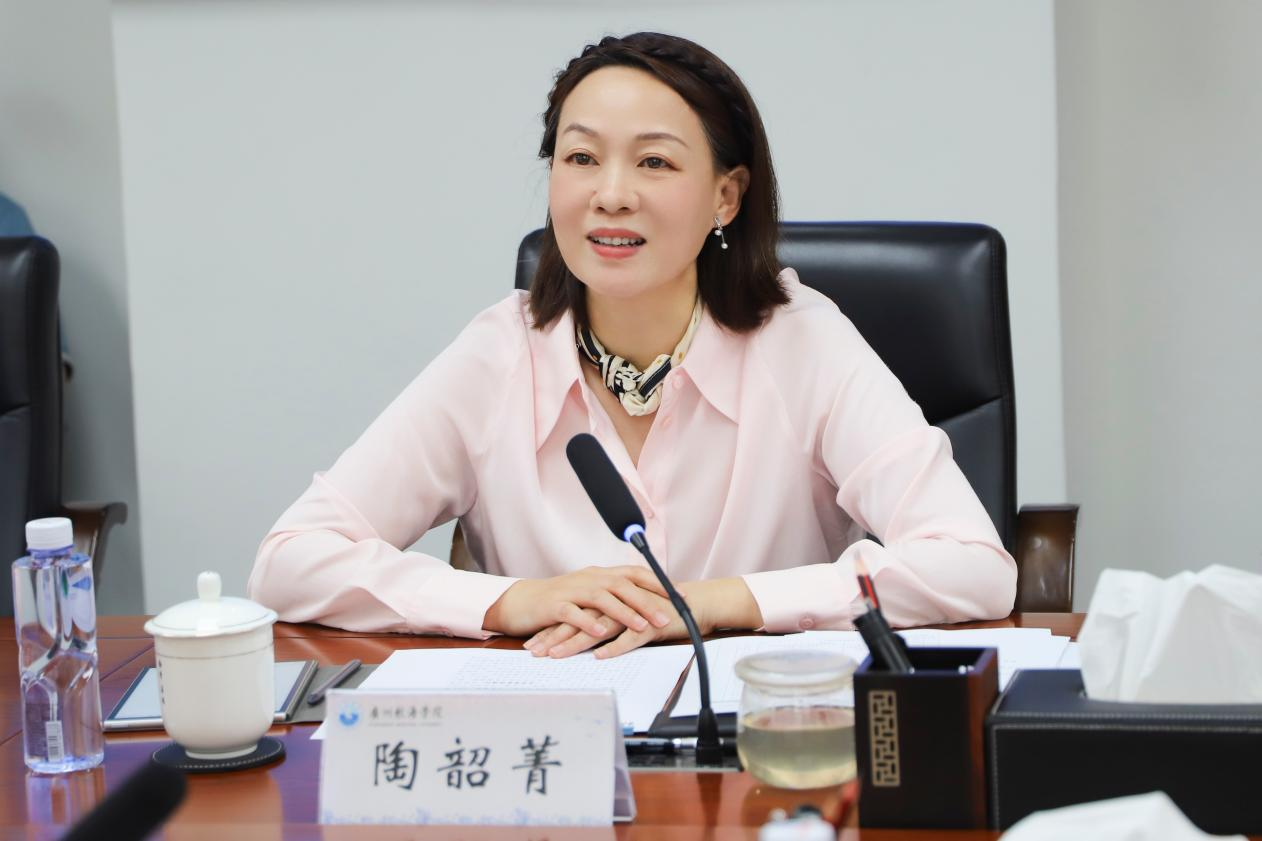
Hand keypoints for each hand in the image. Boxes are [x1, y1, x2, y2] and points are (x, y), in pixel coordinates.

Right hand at [481, 565, 672, 639]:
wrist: (522, 602)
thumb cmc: (560, 601)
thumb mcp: (590, 594)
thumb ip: (614, 596)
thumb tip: (646, 604)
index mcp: (600, 575)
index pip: (634, 573)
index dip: (658, 583)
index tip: (679, 595)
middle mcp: (589, 578)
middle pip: (622, 585)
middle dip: (646, 601)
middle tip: (666, 616)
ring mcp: (571, 591)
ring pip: (601, 598)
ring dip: (623, 612)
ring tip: (641, 626)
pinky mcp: (554, 606)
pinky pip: (573, 613)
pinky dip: (588, 621)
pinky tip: (600, 632)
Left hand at [524, 577, 764, 658]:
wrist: (693, 604)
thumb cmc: (658, 611)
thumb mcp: (626, 616)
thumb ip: (606, 622)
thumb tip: (584, 640)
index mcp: (607, 600)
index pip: (573, 615)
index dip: (552, 629)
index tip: (531, 644)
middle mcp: (615, 603)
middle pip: (578, 620)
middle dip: (554, 636)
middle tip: (534, 652)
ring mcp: (632, 612)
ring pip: (598, 627)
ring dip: (576, 642)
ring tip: (557, 656)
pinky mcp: (649, 623)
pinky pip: (629, 637)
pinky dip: (614, 646)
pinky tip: (599, 657)